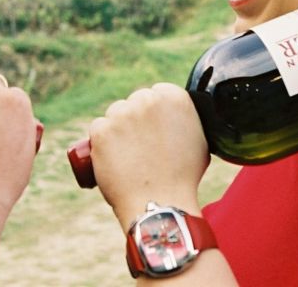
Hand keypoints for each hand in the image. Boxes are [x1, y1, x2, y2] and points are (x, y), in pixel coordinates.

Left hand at [88, 83, 209, 230]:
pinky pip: (98, 129)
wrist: (160, 203)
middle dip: (135, 120)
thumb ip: (185, 120)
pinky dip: (101, 142)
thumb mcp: (199, 140)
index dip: (154, 113)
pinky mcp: (102, 129)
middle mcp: (147, 99)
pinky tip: (114, 158)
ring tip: (129, 156)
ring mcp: (122, 113)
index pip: (157, 93)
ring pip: (115, 114)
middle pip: (134, 102)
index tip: (154, 129)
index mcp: (174, 97)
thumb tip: (175, 116)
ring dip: (118, 129)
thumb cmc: (183, 178)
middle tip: (141, 146)